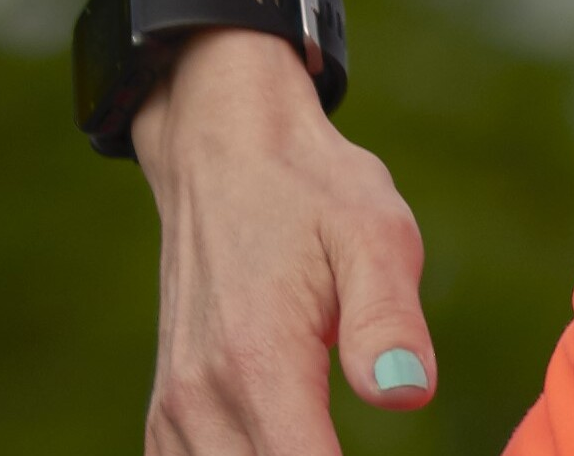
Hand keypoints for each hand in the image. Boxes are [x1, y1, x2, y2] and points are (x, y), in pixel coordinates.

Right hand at [134, 27, 438, 449]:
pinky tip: (274, 453)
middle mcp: (203, 394)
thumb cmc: (311, 188)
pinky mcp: (167, 405)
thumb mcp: (373, 232)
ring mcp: (176, 404)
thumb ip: (387, 317)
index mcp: (259, 360)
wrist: (222, 148)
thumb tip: (406, 395)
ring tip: (325, 446)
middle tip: (354, 445)